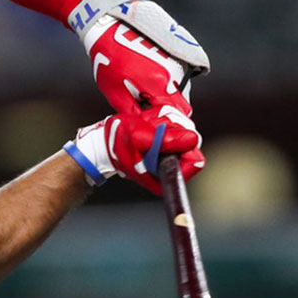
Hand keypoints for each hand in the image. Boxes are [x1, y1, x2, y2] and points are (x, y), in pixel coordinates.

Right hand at [63, 102, 204, 194]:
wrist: (102, 142)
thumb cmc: (116, 142)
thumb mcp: (140, 136)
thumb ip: (167, 139)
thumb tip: (193, 139)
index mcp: (165, 176)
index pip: (194, 159)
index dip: (184, 140)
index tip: (167, 132)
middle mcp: (169, 169)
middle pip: (189, 142)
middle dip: (173, 128)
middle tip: (152, 125)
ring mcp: (168, 158)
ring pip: (182, 132)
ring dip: (166, 122)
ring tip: (147, 124)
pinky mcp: (165, 147)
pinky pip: (174, 129)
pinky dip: (163, 122)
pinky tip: (148, 123)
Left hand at [86, 16, 191, 115]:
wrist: (108, 27)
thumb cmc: (109, 61)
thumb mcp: (116, 94)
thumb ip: (136, 113)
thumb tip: (147, 126)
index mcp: (159, 85)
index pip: (182, 112)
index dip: (173, 121)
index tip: (161, 124)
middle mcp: (173, 72)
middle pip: (182, 101)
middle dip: (168, 108)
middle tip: (148, 106)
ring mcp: (175, 60)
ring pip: (179, 87)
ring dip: (166, 92)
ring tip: (142, 86)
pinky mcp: (172, 51)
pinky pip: (176, 73)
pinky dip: (166, 79)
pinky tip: (146, 73)